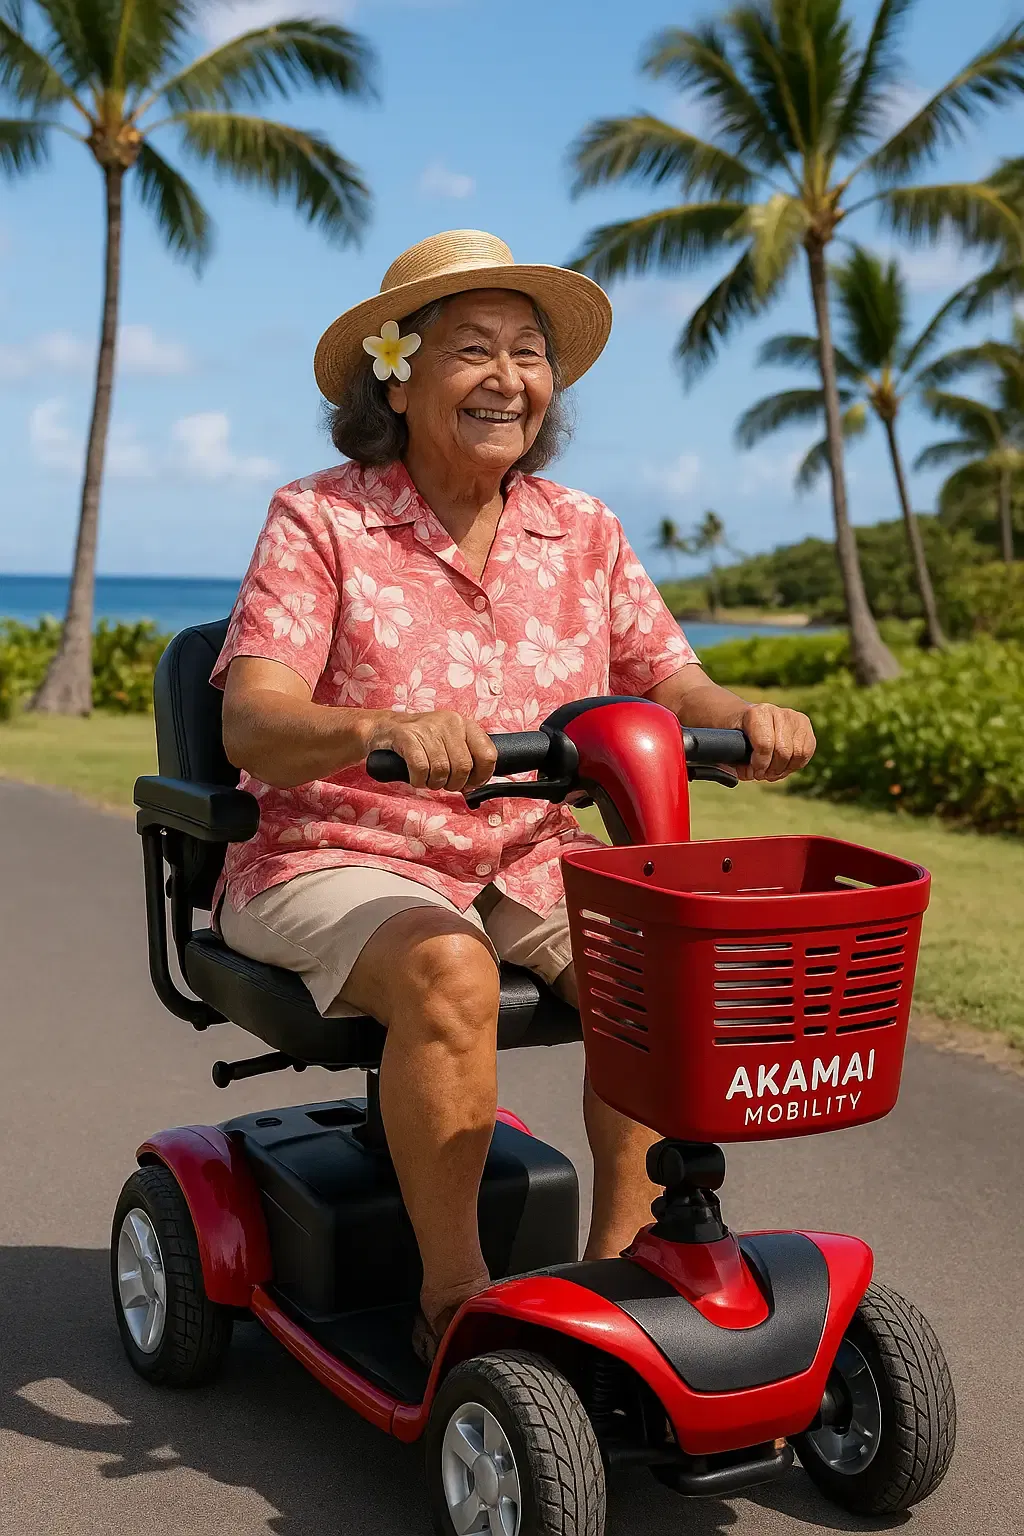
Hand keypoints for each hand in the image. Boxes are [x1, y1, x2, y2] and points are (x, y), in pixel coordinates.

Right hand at [365, 710, 496, 792]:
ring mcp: (428, 728)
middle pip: (463, 767)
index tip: (472, 784)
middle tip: (443, 783)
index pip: (488, 754)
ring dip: (434, 783)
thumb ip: (465, 760)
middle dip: (453, 784)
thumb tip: (476, 786)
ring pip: (442, 771)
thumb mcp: (448, 743)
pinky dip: (418, 780)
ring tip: (427, 778)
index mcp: (464, 724)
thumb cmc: (420, 741)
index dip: (482, 776)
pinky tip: (416, 777)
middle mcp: (450, 722)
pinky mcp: (407, 736)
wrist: (384, 728)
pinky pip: (421, 769)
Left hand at [735, 702, 815, 781]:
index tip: (753, 772)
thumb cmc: (738, 736)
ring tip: (772, 772)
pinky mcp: (805, 725)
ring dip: (783, 769)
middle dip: (772, 769)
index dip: (760, 764)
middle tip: (762, 775)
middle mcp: (779, 712)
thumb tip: (746, 773)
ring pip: (798, 753)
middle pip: (783, 751)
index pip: (765, 744)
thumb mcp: (729, 745)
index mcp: (758, 713)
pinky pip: (807, 752)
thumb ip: (732, 760)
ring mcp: (794, 717)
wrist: (747, 720)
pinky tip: (783, 766)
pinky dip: (795, 765)